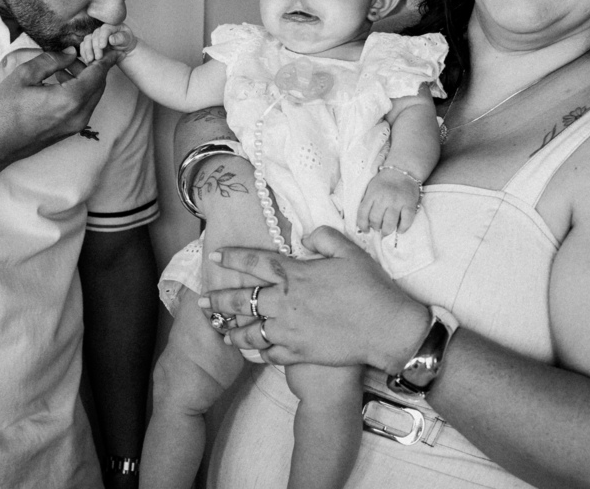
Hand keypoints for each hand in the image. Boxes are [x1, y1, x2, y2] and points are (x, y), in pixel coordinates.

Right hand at [0, 49, 116, 161]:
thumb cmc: (7, 109)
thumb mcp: (24, 75)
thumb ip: (51, 60)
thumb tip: (70, 52)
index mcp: (70, 99)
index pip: (98, 74)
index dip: (106, 58)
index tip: (112, 47)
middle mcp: (79, 114)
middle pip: (99, 85)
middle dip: (93, 66)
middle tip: (79, 52)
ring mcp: (77, 125)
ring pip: (92, 96)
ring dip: (85, 78)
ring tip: (64, 65)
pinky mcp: (71, 130)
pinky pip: (84, 106)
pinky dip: (80, 91)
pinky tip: (61, 81)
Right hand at [79, 23, 136, 63]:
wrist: (123, 47)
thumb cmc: (126, 41)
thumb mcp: (127, 39)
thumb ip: (120, 38)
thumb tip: (111, 39)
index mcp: (111, 26)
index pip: (105, 29)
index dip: (102, 38)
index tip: (102, 47)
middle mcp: (101, 29)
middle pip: (95, 36)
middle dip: (95, 47)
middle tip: (98, 57)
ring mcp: (94, 35)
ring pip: (87, 40)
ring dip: (88, 50)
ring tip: (90, 60)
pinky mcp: (90, 42)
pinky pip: (83, 45)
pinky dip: (84, 52)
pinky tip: (87, 60)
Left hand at [198, 226, 427, 370]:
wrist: (386, 329)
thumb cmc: (370, 288)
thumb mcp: (349, 251)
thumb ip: (324, 238)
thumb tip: (306, 236)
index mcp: (294, 274)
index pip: (254, 262)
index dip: (232, 258)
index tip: (215, 257)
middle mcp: (284, 302)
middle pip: (241, 299)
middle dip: (218, 300)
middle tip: (202, 302)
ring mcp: (289, 330)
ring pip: (250, 331)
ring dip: (233, 331)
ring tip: (222, 331)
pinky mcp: (299, 352)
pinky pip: (270, 354)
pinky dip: (258, 352)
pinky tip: (253, 351)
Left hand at [356, 168, 421, 235]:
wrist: (403, 171)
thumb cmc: (384, 182)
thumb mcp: (371, 188)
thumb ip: (367, 202)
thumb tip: (365, 222)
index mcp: (372, 194)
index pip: (363, 213)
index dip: (362, 225)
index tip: (365, 230)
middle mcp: (384, 198)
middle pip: (375, 220)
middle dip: (375, 228)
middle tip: (378, 228)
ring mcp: (397, 202)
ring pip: (389, 224)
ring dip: (387, 231)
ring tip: (386, 231)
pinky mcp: (409, 205)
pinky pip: (406, 222)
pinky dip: (402, 229)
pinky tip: (399, 229)